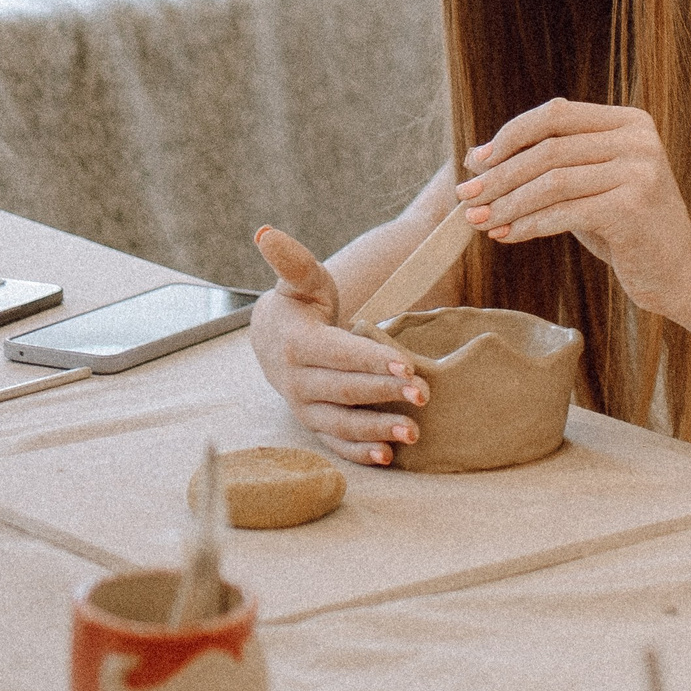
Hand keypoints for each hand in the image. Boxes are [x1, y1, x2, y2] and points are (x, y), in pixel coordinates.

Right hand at [248, 225, 425, 467]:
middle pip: (343, 389)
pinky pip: (334, 442)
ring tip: (413, 433)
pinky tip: (388, 457)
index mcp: (295, 343)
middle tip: (424, 396)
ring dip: (375, 430)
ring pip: (339, 422)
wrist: (274, 338)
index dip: (370, 360)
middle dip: (383, 394)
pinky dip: (358, 452)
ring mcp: (304, 405)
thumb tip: (266, 233)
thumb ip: (293, 261)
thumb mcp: (302, 280)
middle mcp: (295, 379)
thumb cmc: (300, 305)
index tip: (406, 365)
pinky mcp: (314, 423)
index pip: (337, 354)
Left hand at [456, 98, 690, 312]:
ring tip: (479, 221)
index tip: (476, 162)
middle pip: (549, 149)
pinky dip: (528, 226)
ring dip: (507, 203)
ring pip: (552, 181)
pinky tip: (506, 237)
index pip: (555, 114)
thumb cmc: (627, 229)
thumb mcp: (590, 187)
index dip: (510, 135)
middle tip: (467, 198)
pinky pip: (564, 213)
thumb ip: (548, 167)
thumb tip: (477, 157)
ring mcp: (639, 170)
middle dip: (500, 175)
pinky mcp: (633, 206)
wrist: (680, 272)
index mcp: (629, 122)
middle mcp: (638, 139)